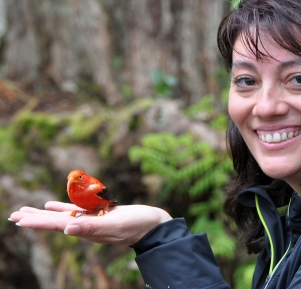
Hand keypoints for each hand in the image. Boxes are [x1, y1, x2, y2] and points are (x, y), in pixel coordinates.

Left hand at [9, 201, 171, 245]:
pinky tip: (52, 204)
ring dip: (44, 213)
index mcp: (87, 229)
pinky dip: (63, 207)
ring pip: (62, 215)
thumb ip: (93, 227)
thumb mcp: (115, 225)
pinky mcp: (99, 213)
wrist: (153, 225)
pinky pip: (76, 209)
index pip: (57, 225)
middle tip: (14, 215)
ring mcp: (92, 219)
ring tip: (26, 211)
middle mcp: (86, 226)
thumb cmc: (137, 225)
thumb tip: (67, 229)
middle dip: (34, 218)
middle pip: (55, 221)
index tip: (19, 220)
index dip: (37, 222)